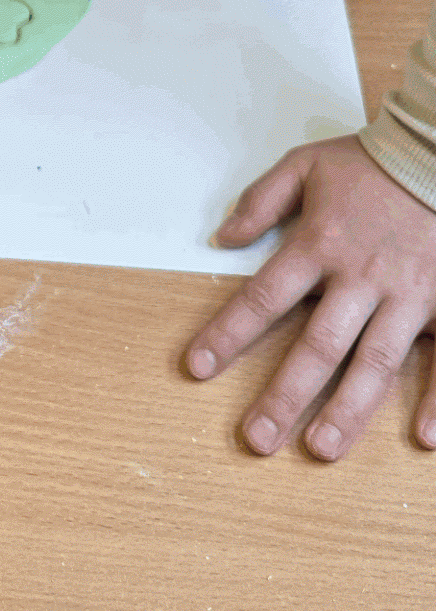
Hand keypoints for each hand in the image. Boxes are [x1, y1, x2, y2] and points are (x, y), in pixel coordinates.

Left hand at [186, 137, 435, 459]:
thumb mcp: (306, 164)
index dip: (226, 335)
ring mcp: (408, 294)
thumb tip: (221, 238)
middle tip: (257, 439)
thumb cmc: (372, 161)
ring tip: (321, 449)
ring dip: (348, 409)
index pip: (262, 297)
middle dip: (284, 395)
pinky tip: (423, 439)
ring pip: (374, 361)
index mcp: (319, 243)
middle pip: (316, 344)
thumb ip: (261, 200)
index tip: (197, 368)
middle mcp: (360, 277)